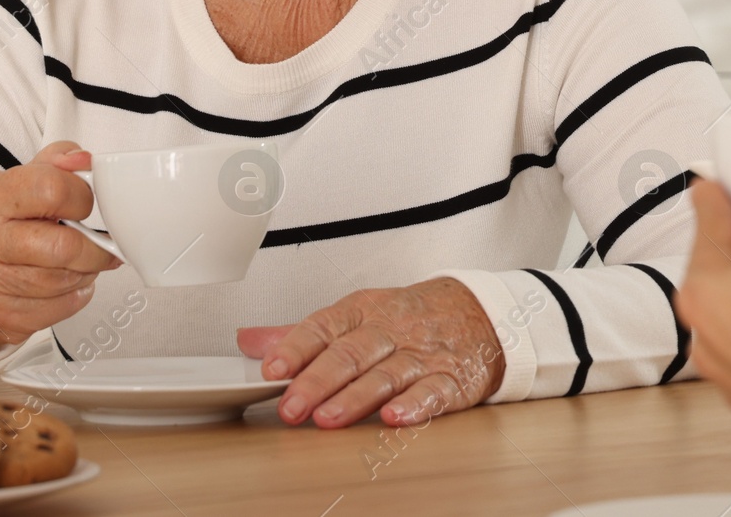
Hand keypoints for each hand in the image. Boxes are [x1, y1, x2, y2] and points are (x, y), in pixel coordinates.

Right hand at [0, 141, 121, 355]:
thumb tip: (84, 161)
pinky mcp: (2, 318)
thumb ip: (56, 162)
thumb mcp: (16, 183)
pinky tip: (65, 284)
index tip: (85, 205)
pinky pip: (62, 307)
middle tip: (101, 244)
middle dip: (94, 248)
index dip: (82, 198)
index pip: (52, 189)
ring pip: (66, 280)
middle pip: (64, 246)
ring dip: (86, 272)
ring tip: (78, 262)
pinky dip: (76, 295)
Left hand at [236, 278, 504, 428]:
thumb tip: (250, 342)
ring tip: (327, 418)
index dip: (296, 347)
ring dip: (356, 398)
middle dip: (317, 381)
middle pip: (350, 353)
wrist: (480, 313)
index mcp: (364, 311)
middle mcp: (390, 331)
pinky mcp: (452, 380)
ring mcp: (422, 355)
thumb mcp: (357, 314)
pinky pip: (433, 392)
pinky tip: (395, 419)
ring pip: (386, 374)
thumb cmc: (409, 317)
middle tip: (290, 406)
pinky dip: (415, 406)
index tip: (271, 368)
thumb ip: (303, 333)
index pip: (324, 325)